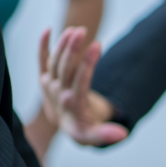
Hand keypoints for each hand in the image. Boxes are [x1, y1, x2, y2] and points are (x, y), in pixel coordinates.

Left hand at [39, 27, 125, 146]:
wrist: (69, 127)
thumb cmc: (85, 128)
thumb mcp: (95, 135)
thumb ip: (107, 134)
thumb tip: (123, 134)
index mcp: (73, 105)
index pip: (79, 80)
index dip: (88, 63)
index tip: (97, 45)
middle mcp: (58, 93)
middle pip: (64, 67)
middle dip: (72, 48)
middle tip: (83, 31)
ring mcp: (50, 85)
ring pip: (54, 61)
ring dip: (62, 44)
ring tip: (75, 30)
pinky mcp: (46, 78)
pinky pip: (42, 60)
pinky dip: (43, 46)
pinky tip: (48, 30)